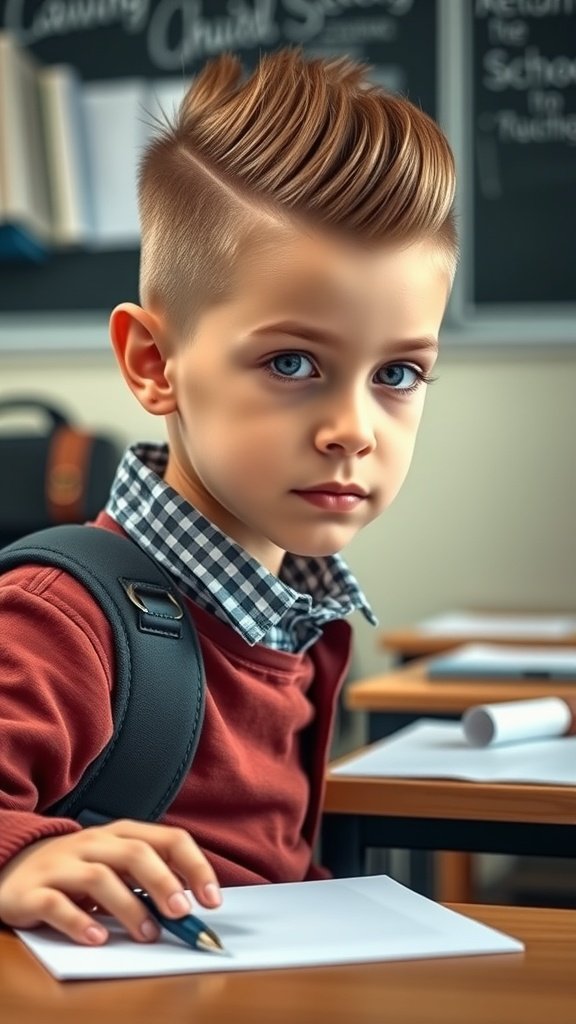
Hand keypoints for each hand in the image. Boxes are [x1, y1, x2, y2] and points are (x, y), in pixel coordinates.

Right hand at [0, 819, 220, 945]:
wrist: (14, 864)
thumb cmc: (79, 869)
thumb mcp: (117, 865)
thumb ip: (149, 880)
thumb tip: (190, 907)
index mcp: (122, 834)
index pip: (169, 839)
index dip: (195, 867)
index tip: (212, 900)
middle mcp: (94, 844)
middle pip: (136, 854)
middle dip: (164, 883)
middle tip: (182, 914)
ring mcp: (63, 865)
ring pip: (100, 879)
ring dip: (129, 908)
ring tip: (147, 934)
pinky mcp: (33, 891)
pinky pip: (57, 904)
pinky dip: (79, 923)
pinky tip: (97, 939)